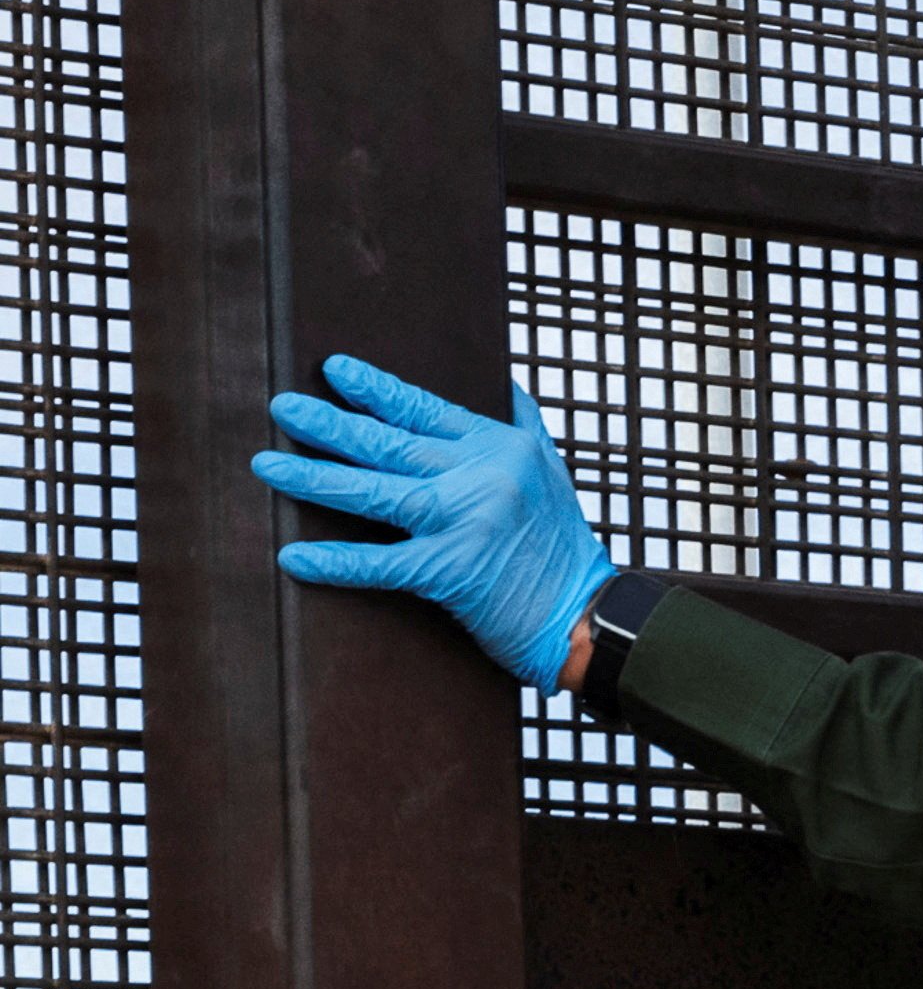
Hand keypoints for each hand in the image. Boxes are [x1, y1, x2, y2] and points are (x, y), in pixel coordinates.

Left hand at [252, 356, 619, 689]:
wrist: (590, 617)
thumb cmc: (565, 548)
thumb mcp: (552, 472)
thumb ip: (523, 424)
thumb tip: (502, 384)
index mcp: (501, 448)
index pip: (425, 409)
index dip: (376, 389)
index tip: (335, 371)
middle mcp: (481, 478)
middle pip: (388, 443)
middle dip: (329, 424)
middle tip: (283, 407)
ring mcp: (465, 523)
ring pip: (374, 492)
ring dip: (313, 478)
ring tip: (267, 464)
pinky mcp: (451, 571)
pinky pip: (380, 563)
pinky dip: (334, 562)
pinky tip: (294, 558)